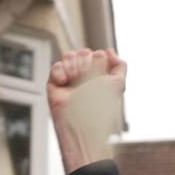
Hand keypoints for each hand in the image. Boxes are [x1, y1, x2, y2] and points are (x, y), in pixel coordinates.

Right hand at [47, 48, 126, 173]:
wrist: (80, 124)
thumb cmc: (98, 110)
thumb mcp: (117, 85)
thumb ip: (120, 65)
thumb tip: (110, 51)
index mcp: (100, 74)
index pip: (98, 53)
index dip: (98, 63)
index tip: (97, 79)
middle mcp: (85, 74)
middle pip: (83, 52)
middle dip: (85, 65)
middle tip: (85, 82)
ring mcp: (70, 77)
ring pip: (69, 55)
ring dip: (73, 68)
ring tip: (74, 83)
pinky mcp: (55, 82)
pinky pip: (56, 65)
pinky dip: (60, 73)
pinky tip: (63, 84)